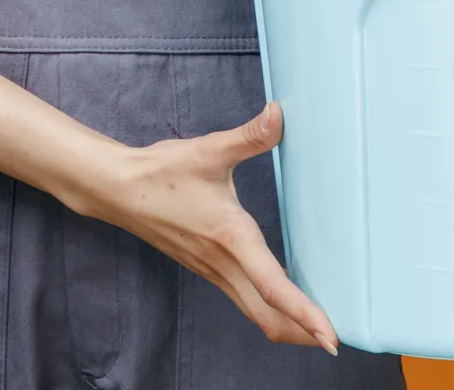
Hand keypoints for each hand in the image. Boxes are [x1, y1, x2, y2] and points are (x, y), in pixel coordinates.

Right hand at [87, 101, 338, 353]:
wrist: (118, 190)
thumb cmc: (162, 172)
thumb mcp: (209, 150)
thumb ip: (249, 136)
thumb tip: (278, 113)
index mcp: (231, 238)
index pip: (273, 287)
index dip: (304, 314)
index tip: (330, 337)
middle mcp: (223, 263)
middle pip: (267, 316)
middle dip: (301, 332)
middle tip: (335, 339)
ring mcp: (212, 270)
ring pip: (254, 312)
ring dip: (285, 324)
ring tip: (317, 325)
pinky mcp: (206, 267)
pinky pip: (243, 299)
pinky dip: (267, 308)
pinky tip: (280, 295)